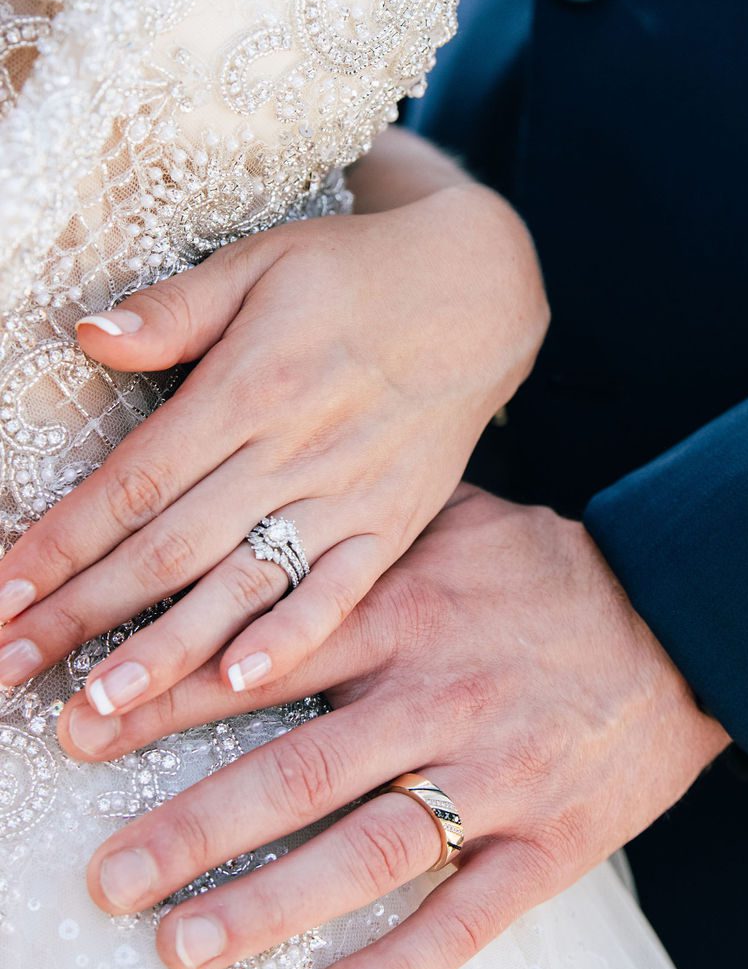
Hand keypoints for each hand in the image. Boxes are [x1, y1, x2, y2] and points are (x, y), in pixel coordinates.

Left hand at [0, 134, 547, 716]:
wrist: (478, 294)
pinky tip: (244, 682)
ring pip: (245, 582)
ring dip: (169, 648)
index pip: (134, 481)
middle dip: (83, 612)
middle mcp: (293, 450)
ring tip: (102, 705)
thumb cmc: (354, 273)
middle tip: (10, 669)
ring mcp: (346, 494)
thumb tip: (87, 335)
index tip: (1, 594)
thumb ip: (175, 308)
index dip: (60, 542)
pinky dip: (295, 635)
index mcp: (249, 387)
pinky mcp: (392, 522)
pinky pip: (342, 589)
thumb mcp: (261, 262)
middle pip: (170, 547)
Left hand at [59, 486, 728, 968]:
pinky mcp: (548, 840)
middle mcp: (439, 696)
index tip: (87, 730)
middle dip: (192, 826)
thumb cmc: (554, 571)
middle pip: (297, 772)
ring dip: (268, 905)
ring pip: (365, 852)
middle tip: (109, 873)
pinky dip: (396, 968)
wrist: (684, 617)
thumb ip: (362, 531)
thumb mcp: (458, 520)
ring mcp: (494, 774)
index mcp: (406, 612)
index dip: (169, 699)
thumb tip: (263, 524)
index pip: (265, 662)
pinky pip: (466, 917)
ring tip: (180, 947)